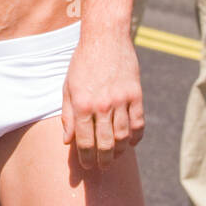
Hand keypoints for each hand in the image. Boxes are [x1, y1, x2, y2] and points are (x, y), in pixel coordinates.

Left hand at [61, 31, 144, 171]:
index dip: (85, 157)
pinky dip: (136, 137)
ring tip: (114, 157)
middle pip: (105, 143)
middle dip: (102, 160)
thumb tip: (67, 141)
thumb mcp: (67, 88)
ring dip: (119, 151)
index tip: (86, 166)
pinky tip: (130, 143)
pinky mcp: (136, 94)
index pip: (84, 140)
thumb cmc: (82, 62)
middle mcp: (102, 105)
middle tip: (101, 167)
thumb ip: (67, 116)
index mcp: (82, 104)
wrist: (105, 38)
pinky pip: (138, 122)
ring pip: (123, 136)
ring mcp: (121, 100)